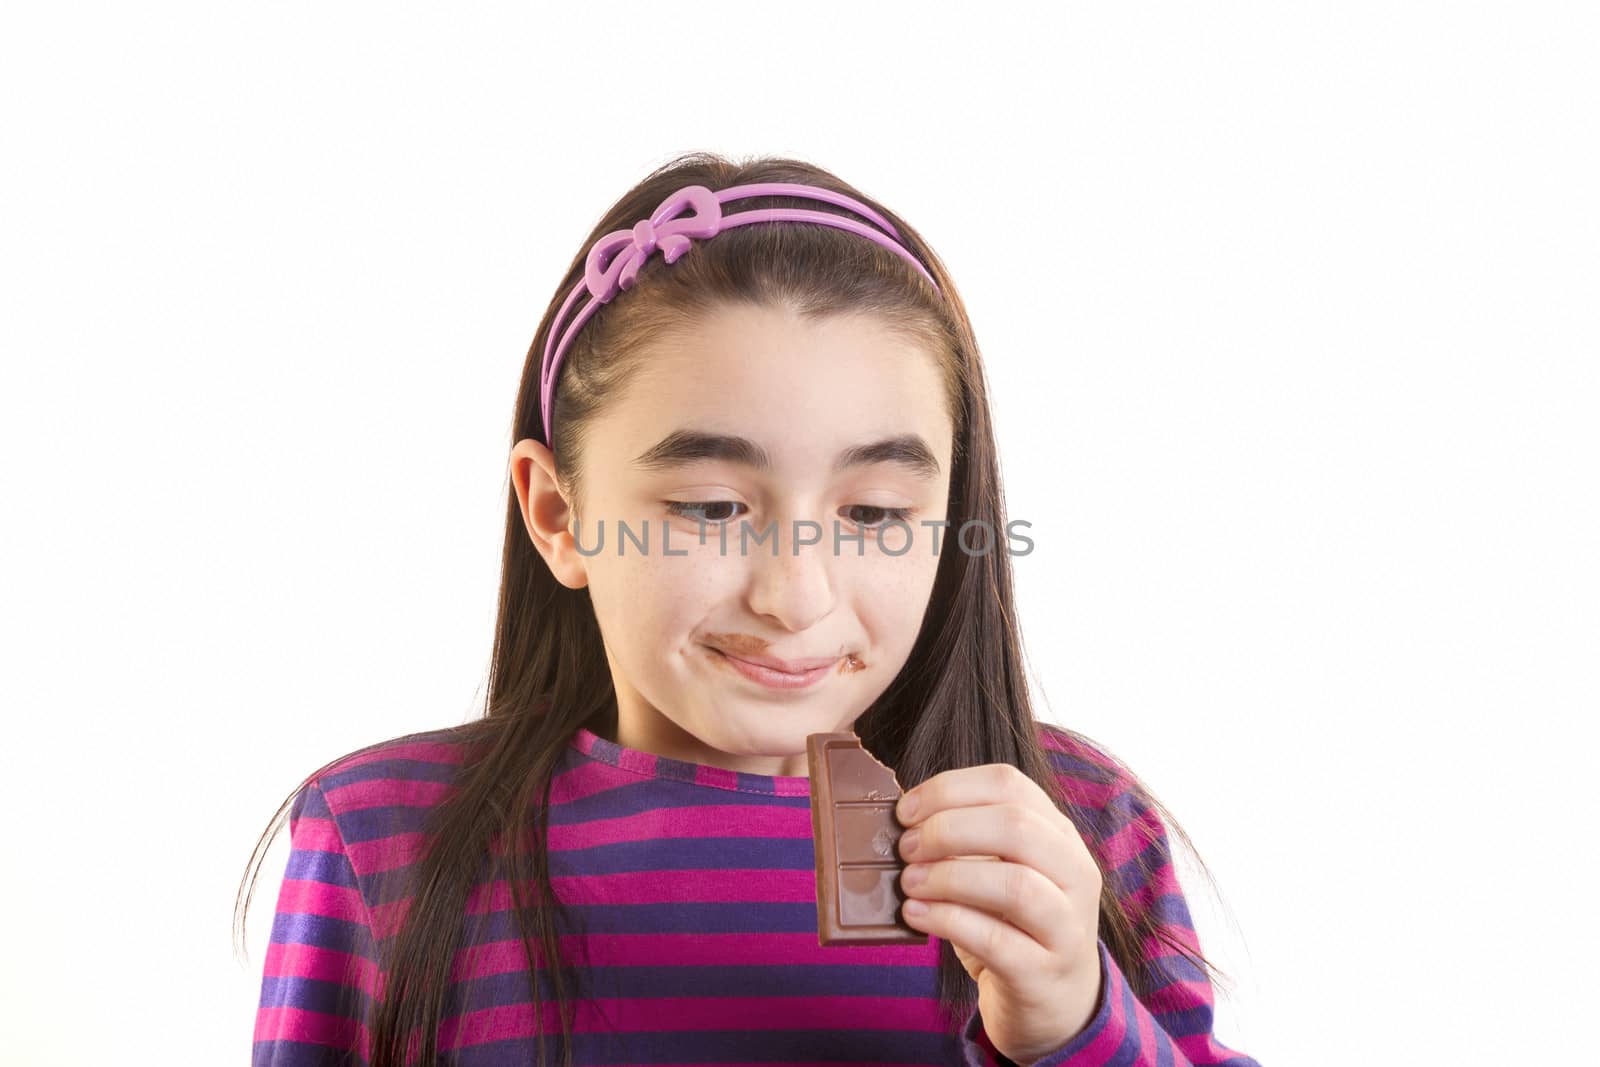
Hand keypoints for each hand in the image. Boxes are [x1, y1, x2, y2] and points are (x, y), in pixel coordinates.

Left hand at [895, 762, 1103, 1064]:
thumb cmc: (1014, 924)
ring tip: (909, 883)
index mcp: (1059, 834)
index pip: (1009, 783)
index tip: (906, 811)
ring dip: (948, 877)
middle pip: (1015, 826)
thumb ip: (968, 841)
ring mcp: (1067, 926)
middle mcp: (1074, 873)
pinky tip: (915, 916)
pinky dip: (947, 921)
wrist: (1057, 1003)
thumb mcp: (999, 871)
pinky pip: (995, 940)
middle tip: (906, 848)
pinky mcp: (1044, 973)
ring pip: (1014, 884)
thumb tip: (906, 817)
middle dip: (947, 829)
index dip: (949, 789)